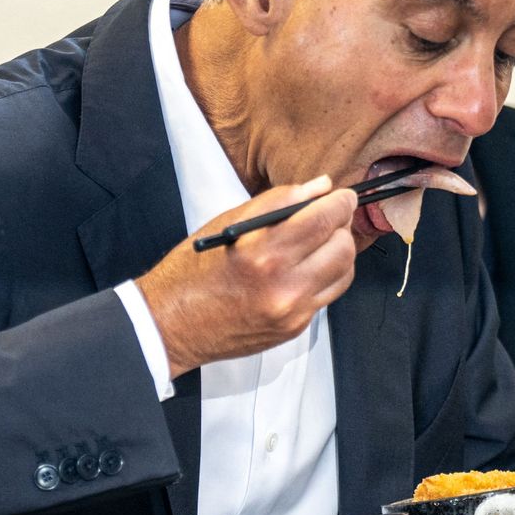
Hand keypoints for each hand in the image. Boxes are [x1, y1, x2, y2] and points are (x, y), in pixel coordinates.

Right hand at [135, 175, 357, 377]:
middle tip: (328, 218)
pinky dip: (326, 276)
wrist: (170, 325)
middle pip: (343, 246)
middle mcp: (283, 285)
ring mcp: (293, 311)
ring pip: (344, 272)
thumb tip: (321, 187)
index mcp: (263, 252)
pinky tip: (307, 267)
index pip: (324, 220)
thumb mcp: (230, 223)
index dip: (340, 203)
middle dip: (340, 226)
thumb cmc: (194, 270)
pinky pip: (329, 294)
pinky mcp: (295, 328)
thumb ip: (280, 201)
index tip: (341, 196)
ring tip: (318, 242)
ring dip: (338, 251)